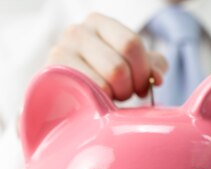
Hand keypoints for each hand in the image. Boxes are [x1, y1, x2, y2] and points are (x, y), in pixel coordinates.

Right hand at [47, 12, 167, 100]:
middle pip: (118, 67)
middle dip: (128, 89)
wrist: (64, 96)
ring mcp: (61, 52)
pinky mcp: (53, 76)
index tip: (142, 87)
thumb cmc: (101, 77)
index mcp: (99, 22)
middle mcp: (77, 31)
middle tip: (123, 95)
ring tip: (107, 98)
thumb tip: (157, 78)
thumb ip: (151, 66)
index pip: (132, 44)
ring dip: (114, 98)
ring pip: (104, 82)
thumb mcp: (131, 66)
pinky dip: (99, 104)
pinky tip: (94, 103)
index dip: (143, 71)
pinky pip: (88, 93)